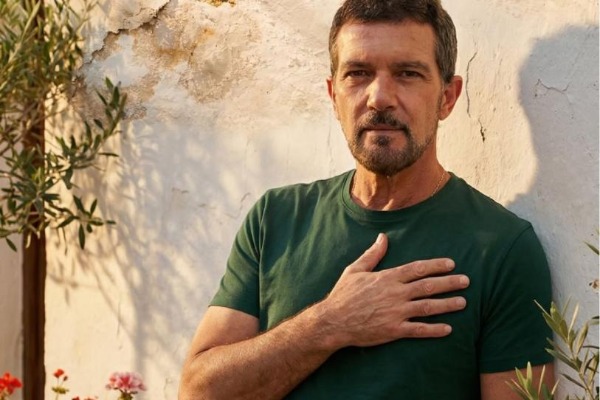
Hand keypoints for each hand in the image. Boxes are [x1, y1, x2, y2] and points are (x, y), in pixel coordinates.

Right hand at [316, 233, 468, 348]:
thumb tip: (383, 237)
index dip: (436, 266)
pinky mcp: (394, 330)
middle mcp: (395, 293)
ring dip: (447, 304)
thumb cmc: (343, 294)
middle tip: (466, 281)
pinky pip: (418, 330)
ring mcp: (396, 312)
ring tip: (463, 302)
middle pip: (428, 286)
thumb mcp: (355, 270)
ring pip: (428, 307)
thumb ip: (372, 254)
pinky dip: (434, 329)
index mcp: (388, 277)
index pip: (417, 268)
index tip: (451, 264)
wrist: (333, 321)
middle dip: (449, 283)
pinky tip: (448, 328)